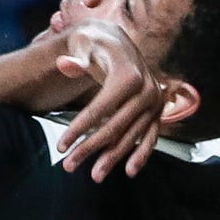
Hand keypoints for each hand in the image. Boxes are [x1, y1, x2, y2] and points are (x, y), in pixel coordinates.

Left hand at [51, 18, 168, 180]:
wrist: (121, 44)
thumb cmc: (97, 47)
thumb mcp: (84, 47)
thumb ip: (75, 59)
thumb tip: (64, 64)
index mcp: (128, 74)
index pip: (99, 109)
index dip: (78, 128)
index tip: (61, 145)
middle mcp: (146, 90)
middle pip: (114, 127)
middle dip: (90, 148)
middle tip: (68, 165)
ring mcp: (154, 103)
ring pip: (131, 137)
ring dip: (112, 158)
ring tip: (94, 175)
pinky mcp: (158, 112)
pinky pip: (151, 137)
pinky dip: (141, 155)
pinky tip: (128, 171)